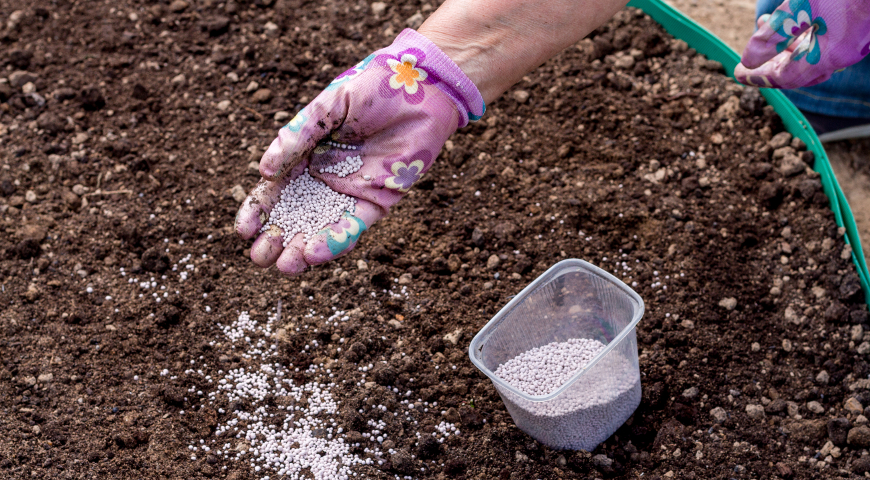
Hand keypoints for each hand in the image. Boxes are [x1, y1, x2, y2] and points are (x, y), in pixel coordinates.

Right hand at [234, 29, 483, 274]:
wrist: (421, 87)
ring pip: (324, 227)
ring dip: (304, 248)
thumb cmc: (373, 88)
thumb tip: (264, 172)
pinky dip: (337, 240)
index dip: (258, 211)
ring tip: (285, 266)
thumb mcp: (328, 107)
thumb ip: (297, 137)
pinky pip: (355, 225)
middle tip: (260, 258)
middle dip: (277, 239)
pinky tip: (316, 253)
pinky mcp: (380, 199)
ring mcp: (352, 191)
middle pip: (296, 216)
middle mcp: (326, 179)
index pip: (276, 190)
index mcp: (306, 156)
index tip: (242, 230)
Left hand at [734, 0, 869, 88]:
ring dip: (786, 49)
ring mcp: (855, 41)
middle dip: (771, 67)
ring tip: (765, 32)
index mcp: (832, 54)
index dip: (760, 76)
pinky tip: (794, 22)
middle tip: (748, 64)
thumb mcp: (802, 8)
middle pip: (801, 71)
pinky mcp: (859, 29)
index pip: (787, 76)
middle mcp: (846, 53)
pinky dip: (804, 38)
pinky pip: (826, 43)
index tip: (738, 73)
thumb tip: (750, 61)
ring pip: (814, 56)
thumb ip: (775, 36)